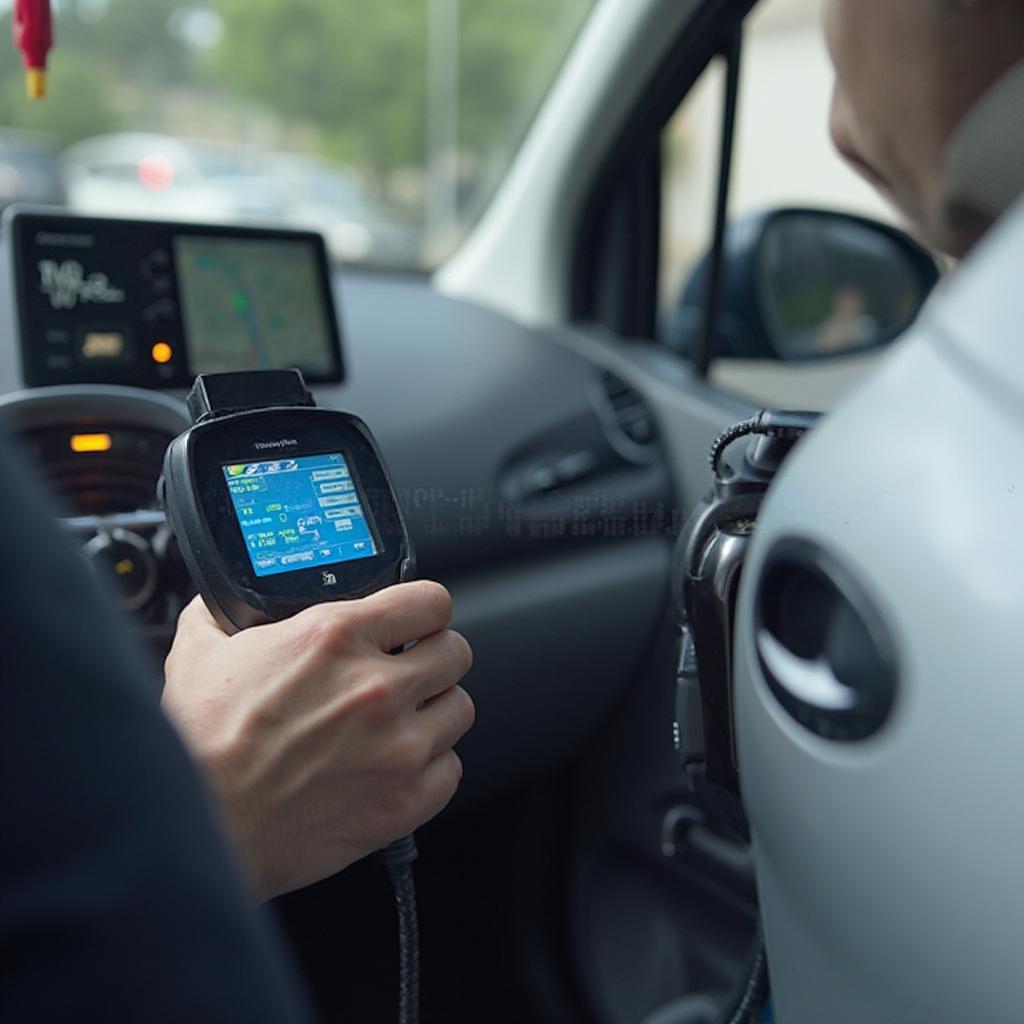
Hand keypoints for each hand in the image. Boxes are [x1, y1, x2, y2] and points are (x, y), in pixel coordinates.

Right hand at [161, 581, 473, 899]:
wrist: (200, 828)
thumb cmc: (199, 745)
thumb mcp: (200, 650)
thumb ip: (226, 612)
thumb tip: (233, 598)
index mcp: (336, 637)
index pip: (431, 601)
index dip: (422, 608)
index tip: (414, 621)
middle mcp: (377, 688)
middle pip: (455, 652)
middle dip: (432, 656)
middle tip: (407, 669)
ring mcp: (398, 747)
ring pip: (459, 707)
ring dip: (435, 709)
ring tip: (402, 718)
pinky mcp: (402, 802)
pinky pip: (451, 768)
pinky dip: (431, 765)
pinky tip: (398, 763)